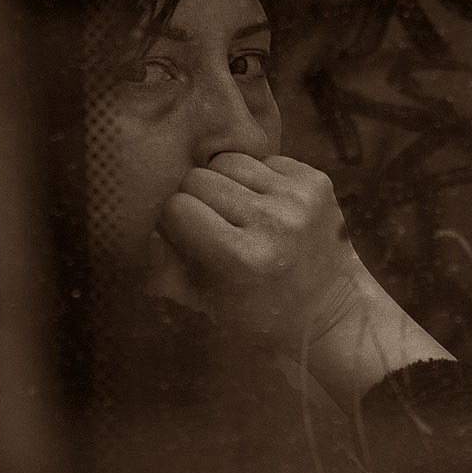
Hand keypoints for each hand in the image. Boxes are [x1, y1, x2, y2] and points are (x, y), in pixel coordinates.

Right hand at [147, 153, 361, 353]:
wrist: (332, 308)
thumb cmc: (262, 313)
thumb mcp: (208, 304)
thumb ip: (165, 270)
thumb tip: (139, 236)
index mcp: (241, 258)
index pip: (176, 208)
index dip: (174, 222)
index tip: (186, 235)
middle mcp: (272, 222)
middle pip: (199, 178)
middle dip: (197, 199)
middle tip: (213, 222)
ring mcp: (298, 197)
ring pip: (230, 161)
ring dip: (226, 182)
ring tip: (239, 210)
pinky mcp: (317, 180)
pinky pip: (264, 159)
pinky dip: (258, 178)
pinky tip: (268, 204)